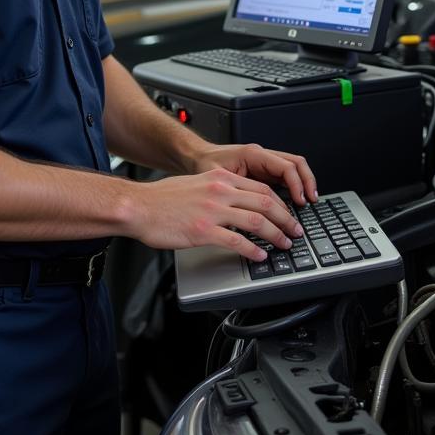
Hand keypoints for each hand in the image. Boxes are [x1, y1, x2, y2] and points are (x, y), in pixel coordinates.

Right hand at [124, 168, 303, 261]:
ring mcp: (213, 211)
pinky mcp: (204, 231)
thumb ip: (218, 191)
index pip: (261, 189)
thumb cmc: (163, 199)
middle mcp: (220, 191)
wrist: (139, 207)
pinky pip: (237, 241)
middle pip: (266, 204)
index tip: (288, 215)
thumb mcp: (196, 184)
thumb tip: (238, 204)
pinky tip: (259, 256)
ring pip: (257, 222)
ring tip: (283, 245)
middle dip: (286, 220)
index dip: (281, 204)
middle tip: (294, 232)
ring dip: (276, 235)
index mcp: (221, 179)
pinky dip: (253, 250)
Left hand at [192, 143, 317, 207]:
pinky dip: (293, 186)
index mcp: (252, 154)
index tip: (300, 201)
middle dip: (306, 183)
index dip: (296, 184)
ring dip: (303, 184)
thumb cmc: (203, 165)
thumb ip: (233, 194)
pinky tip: (295, 201)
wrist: (195, 156)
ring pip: (293, 168)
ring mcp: (263, 162)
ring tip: (307, 202)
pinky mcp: (262, 170)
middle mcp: (261, 155)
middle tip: (310, 203)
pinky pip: (284, 175)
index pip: (285, 166)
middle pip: (295, 163)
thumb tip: (249, 215)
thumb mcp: (216, 179)